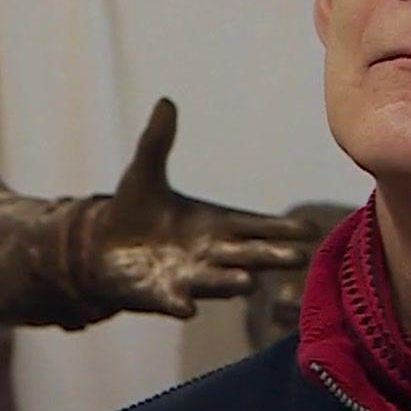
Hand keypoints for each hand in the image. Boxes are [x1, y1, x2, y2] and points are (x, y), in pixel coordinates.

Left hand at [83, 99, 317, 318]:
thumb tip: (165, 102)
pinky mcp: (162, 295)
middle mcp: (210, 255)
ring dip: (232, 282)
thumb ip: (157, 142)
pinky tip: (187, 308)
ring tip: (249, 281)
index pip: (256, 227)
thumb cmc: (132, 212)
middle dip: (271, 256)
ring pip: (218, 281)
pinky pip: (175, 302)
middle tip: (299, 257)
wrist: (99, 250)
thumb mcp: (144, 173)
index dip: (281, 228)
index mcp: (214, 225)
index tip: (311, 230)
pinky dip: (181, 305)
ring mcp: (188, 277)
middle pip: (248, 255)